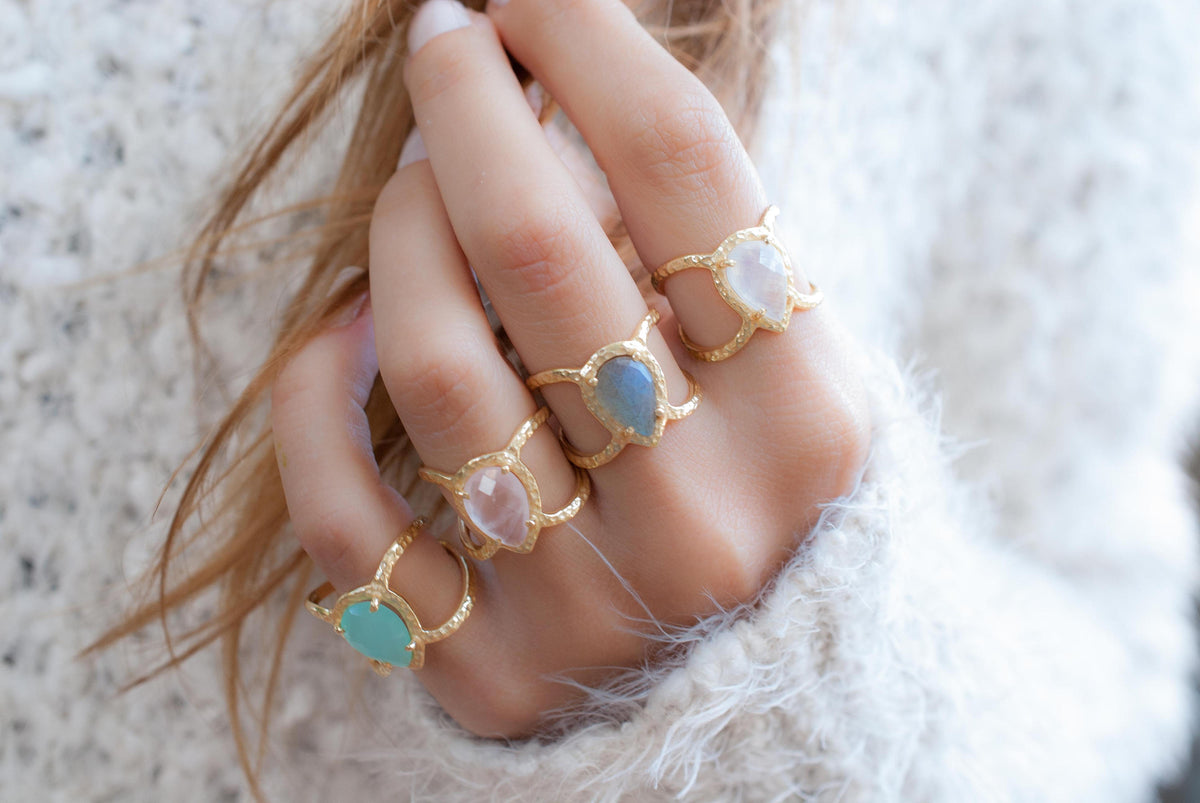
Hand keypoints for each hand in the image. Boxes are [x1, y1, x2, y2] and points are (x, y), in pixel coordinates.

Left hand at [270, 0, 868, 736]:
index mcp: (810, 421)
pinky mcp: (488, 676)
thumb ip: (705, 252)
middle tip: (446, 41)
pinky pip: (345, 519)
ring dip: (399, 236)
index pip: (684, 170)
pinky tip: (335, 338)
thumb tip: (553, 99)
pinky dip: (311, 405)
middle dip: (465, 102)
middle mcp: (703, 518)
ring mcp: (588, 608)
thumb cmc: (776, 502)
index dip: (588, 37)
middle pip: (540, 249)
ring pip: (435, 367)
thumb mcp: (798, 370)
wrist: (780, 706)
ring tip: (414, 191)